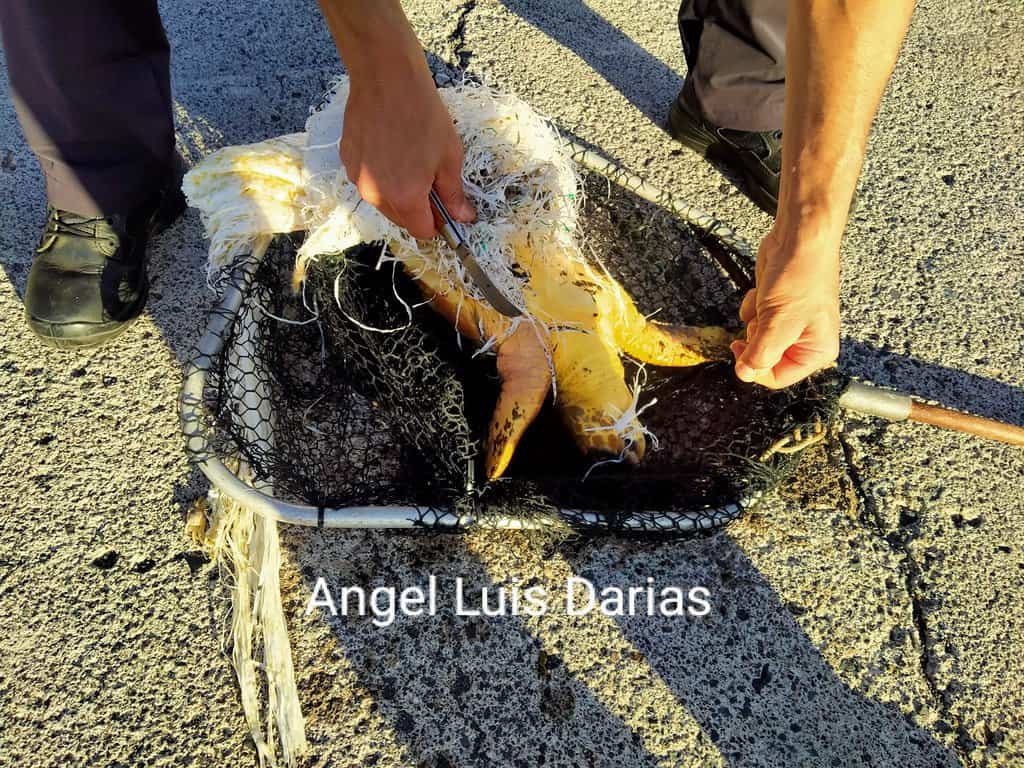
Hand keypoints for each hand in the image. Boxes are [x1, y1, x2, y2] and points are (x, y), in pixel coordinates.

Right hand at [321, 0, 474, 239]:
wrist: (386, 77)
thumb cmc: (423, 114)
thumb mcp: (449, 156)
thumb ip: (453, 193)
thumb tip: (463, 217)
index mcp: (404, 198)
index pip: (421, 231)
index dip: (437, 223)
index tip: (444, 209)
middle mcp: (375, 195)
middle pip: (401, 218)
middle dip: (418, 207)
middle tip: (430, 178)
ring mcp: (357, 178)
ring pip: (382, 200)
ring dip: (397, 191)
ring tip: (409, 158)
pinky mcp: (347, 160)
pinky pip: (368, 180)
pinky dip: (380, 174)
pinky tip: (390, 147)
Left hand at [730, 227, 839, 388]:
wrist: (798, 239)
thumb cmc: (800, 277)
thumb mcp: (778, 323)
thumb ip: (761, 354)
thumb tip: (745, 374)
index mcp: (816, 351)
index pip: (777, 377)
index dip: (755, 369)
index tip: (741, 351)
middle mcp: (805, 340)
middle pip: (765, 358)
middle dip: (756, 337)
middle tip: (763, 319)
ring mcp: (789, 323)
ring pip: (755, 337)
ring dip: (754, 319)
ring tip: (768, 300)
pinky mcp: (775, 307)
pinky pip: (752, 318)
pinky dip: (752, 304)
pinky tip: (763, 290)